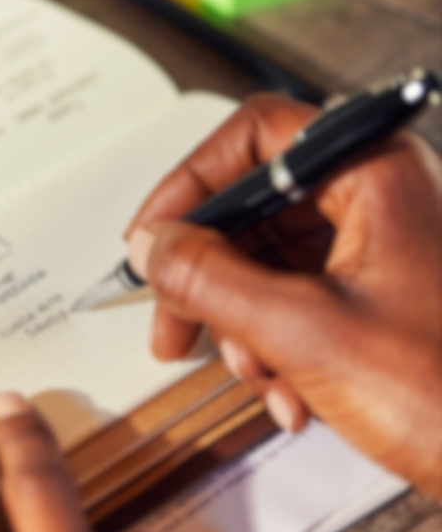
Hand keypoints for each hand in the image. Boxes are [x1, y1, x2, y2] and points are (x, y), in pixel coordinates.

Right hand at [125, 93, 441, 498]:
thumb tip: (154, 246)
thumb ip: (211, 279)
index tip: (154, 235)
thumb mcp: (305, 332)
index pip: (253, 137)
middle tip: (174, 318)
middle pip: (253, 207)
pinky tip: (290, 394)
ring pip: (267, 261)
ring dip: (242, 325)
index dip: (190, 184)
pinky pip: (295, 299)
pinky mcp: (376, 294)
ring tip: (257, 373)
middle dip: (208, 276)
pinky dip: (275, 346)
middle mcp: (377, 198)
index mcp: (374, 174)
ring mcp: (378, 248)